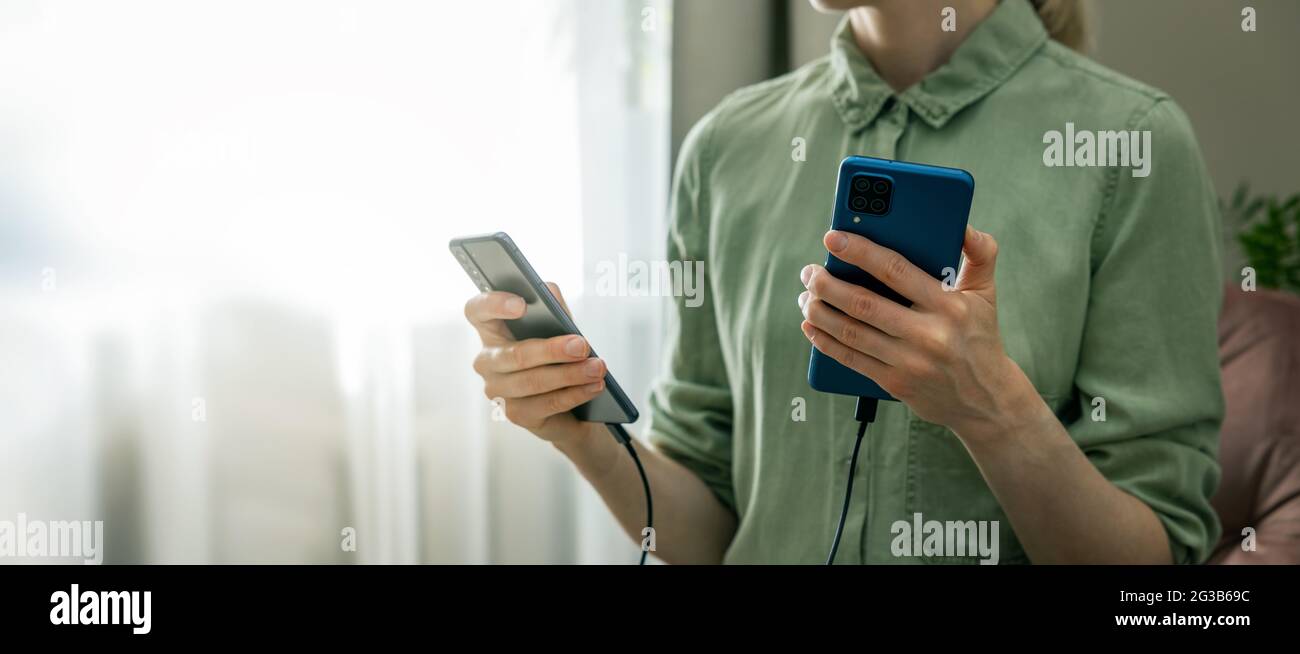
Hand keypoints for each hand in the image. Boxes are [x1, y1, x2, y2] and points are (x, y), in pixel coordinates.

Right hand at [463, 283, 606, 444]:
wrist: (568, 402)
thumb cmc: (557, 355)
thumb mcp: (557, 326)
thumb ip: (551, 306)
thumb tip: (549, 291)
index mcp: (491, 330)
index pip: (477, 310)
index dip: (494, 305)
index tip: (521, 304)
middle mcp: (487, 361)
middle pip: (514, 354)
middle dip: (552, 350)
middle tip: (582, 346)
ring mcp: (497, 390)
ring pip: (532, 381)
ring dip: (570, 374)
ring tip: (597, 368)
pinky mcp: (515, 414)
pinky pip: (546, 404)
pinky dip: (574, 394)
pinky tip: (593, 386)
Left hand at [798, 226, 1037, 441]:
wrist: (986, 400)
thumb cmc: (980, 337)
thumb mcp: (986, 294)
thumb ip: (980, 254)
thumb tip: (964, 225)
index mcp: (949, 305)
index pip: (896, 270)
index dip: (860, 251)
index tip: (832, 238)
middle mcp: (928, 334)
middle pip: (863, 303)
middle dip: (827, 284)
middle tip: (810, 271)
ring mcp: (910, 361)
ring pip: (851, 332)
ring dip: (820, 312)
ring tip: (806, 297)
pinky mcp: (895, 383)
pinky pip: (851, 359)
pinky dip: (825, 341)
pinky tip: (811, 327)